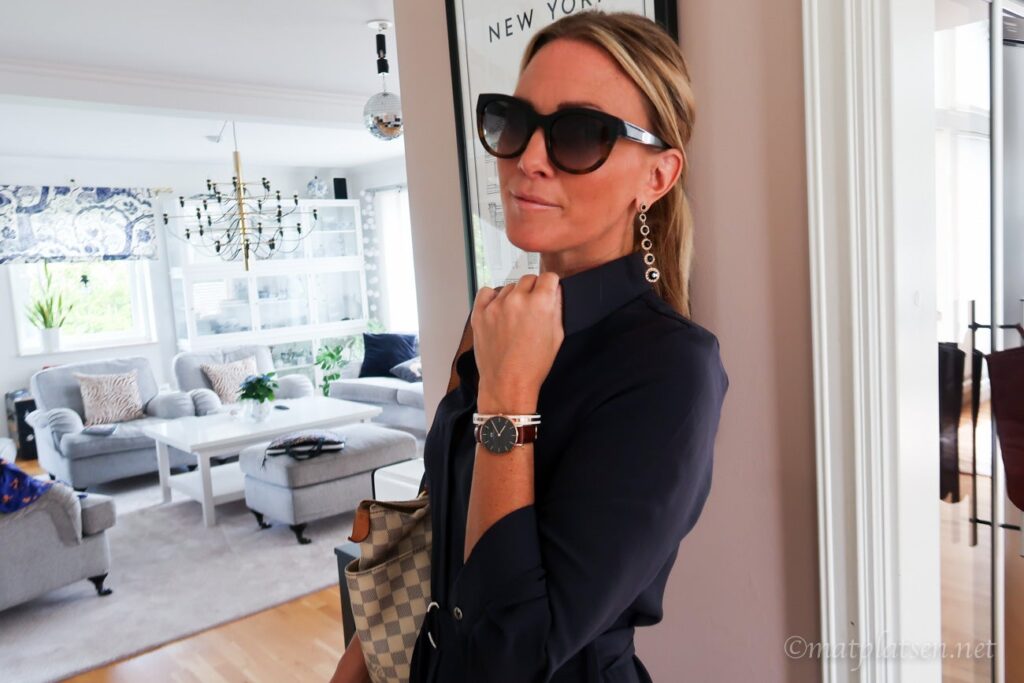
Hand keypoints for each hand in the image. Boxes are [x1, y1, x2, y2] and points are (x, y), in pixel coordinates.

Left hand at [472, 272, 563, 411]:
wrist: (507, 383)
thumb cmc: (533, 365)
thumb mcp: (557, 336)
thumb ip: (557, 308)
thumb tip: (555, 291)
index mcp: (540, 303)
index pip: (548, 277)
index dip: (550, 285)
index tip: (548, 292)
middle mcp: (517, 300)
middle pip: (528, 279)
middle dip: (533, 291)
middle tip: (531, 310)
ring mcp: (496, 305)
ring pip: (508, 287)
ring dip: (513, 297)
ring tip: (514, 318)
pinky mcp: (479, 313)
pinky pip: (486, 292)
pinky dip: (492, 298)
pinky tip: (498, 311)